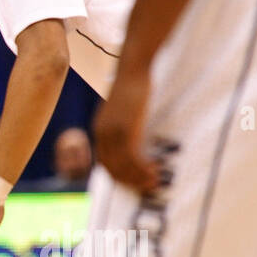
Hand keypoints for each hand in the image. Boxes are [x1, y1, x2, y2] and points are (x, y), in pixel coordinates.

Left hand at [93, 63, 159, 192]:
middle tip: (149, 187)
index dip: (121, 177)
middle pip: (112, 169)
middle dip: (130, 182)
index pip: (105, 164)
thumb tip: (136, 140)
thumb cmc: (133, 88)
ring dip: (139, 178)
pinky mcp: (125, 129)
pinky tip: (156, 169)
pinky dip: (143, 169)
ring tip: (156, 181)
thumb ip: (124, 127)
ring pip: (123, 166)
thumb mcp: (124, 111)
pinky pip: (132, 158)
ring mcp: (112, 133)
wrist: (133, 70)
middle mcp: (102, 134)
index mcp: (100, 131)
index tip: (137, 183)